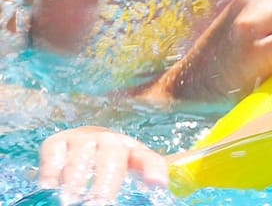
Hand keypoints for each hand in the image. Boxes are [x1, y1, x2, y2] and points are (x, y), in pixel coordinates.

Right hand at [38, 126, 166, 203]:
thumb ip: (138, 183)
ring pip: (80, 159)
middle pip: (111, 160)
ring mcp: (82, 139)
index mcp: (132, 150)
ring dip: (75, 181)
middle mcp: (109, 140)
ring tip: (71, 199)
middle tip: (100, 202)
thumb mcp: (128, 169)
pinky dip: (51, 172)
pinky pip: (54, 155)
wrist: (84, 140)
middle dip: (106, 183)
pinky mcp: (57, 141)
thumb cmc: (111, 162)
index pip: (147, 158)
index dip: (153, 170)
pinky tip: (48, 187)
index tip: (157, 185)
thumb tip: (154, 192)